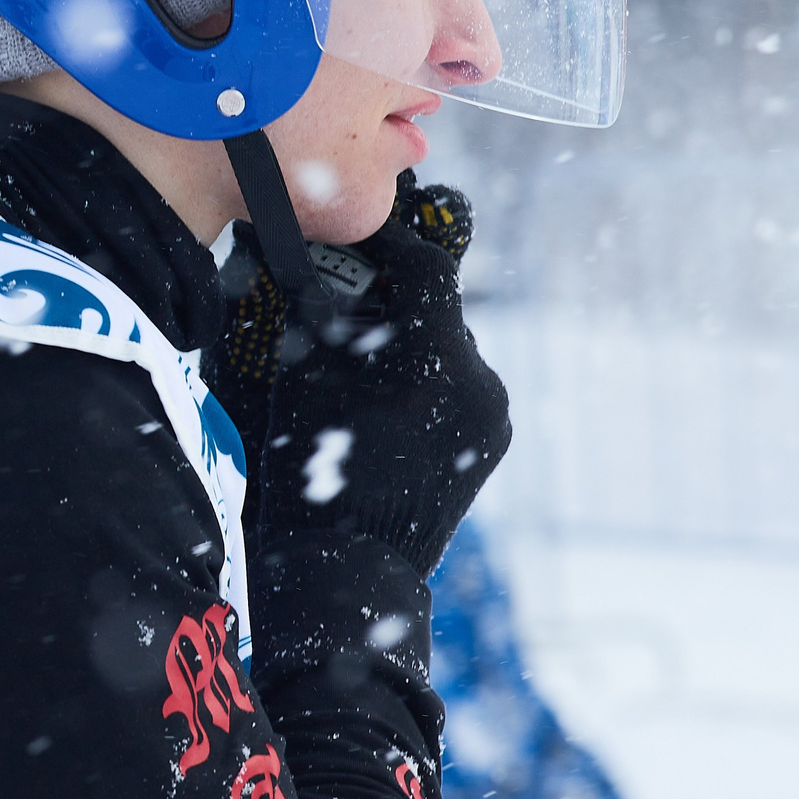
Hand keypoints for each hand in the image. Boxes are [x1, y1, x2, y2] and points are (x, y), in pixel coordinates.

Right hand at [254, 175, 510, 577]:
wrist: (349, 561)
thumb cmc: (312, 464)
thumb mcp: (306, 371)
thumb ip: (323, 307)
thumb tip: (318, 261)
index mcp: (436, 354)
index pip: (426, 268)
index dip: (391, 244)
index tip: (360, 237)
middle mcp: (478, 378)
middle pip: (437, 311)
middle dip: (394, 299)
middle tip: (349, 296)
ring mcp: (492, 415)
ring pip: (449, 352)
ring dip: (410, 343)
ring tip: (363, 357)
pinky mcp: (491, 442)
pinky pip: (460, 390)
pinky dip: (427, 381)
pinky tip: (387, 397)